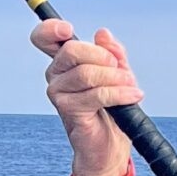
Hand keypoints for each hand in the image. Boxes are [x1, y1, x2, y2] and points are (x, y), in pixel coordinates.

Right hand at [31, 19, 142, 175]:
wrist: (110, 146)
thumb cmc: (111, 109)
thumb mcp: (118, 73)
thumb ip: (112, 53)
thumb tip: (103, 34)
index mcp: (64, 62)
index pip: (44, 38)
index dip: (50, 29)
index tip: (68, 29)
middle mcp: (56, 76)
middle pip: (71, 50)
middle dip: (102, 56)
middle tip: (120, 68)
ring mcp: (58, 94)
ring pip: (86, 73)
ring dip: (115, 78)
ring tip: (131, 87)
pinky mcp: (68, 111)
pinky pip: (96, 94)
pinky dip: (119, 94)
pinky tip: (133, 96)